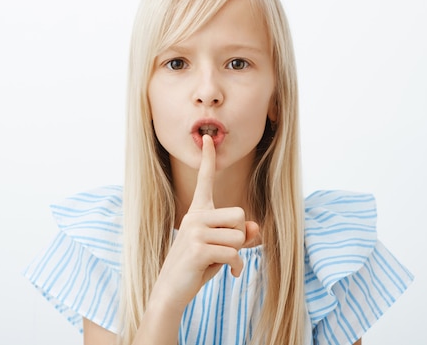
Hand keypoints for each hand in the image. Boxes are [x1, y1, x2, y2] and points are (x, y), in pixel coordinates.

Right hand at [151, 135, 259, 310]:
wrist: (171, 290)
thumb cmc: (198, 266)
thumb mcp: (221, 247)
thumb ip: (239, 235)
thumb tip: (255, 227)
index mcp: (198, 211)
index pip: (205, 180)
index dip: (208, 158)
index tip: (209, 137)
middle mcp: (194, 216)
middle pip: (238, 214)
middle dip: (239, 236)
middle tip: (224, 250)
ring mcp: (194, 231)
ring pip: (238, 236)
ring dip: (237, 253)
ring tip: (219, 261)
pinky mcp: (198, 249)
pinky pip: (234, 253)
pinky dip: (236, 267)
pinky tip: (228, 274)